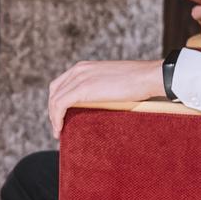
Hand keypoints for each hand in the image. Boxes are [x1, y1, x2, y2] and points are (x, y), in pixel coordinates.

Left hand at [45, 59, 169, 140]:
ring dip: (53, 117)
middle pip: (54, 91)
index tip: (60, 117)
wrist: (148, 77)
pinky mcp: (83, 88)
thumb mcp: (111, 82)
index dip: (56, 101)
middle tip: (57, 127)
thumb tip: (97, 104)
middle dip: (52, 110)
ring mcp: (80, 77)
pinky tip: (59, 129)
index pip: (60, 84)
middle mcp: (78, 70)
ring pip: (55, 99)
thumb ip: (99, 88)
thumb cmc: (137, 82)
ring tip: (58, 132)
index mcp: (84, 67)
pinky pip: (60, 104)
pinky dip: (56, 118)